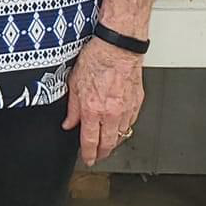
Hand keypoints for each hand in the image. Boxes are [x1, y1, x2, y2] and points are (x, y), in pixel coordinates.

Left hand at [63, 38, 143, 165]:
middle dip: (102, 154)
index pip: (90, 141)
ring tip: (107, 143)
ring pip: (122, 135)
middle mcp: (111, 113)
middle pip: (108, 144)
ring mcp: (126, 109)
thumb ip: (72, 108)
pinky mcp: (137, 102)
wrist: (118, 46)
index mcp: (92, 109)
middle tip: (98, 156)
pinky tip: (119, 126)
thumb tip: (68, 123)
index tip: (88, 159)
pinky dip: (124, 127)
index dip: (88, 154)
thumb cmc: (97, 58)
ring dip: (114, 141)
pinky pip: (131, 122)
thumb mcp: (74, 83)